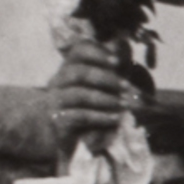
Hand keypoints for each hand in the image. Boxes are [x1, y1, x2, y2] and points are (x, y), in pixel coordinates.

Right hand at [48, 33, 136, 157]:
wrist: (68, 139)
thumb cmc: (88, 109)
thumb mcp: (102, 89)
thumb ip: (111, 70)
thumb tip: (122, 43)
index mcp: (69, 68)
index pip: (78, 51)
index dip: (97, 53)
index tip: (117, 61)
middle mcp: (58, 82)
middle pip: (78, 72)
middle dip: (106, 78)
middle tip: (127, 87)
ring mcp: (55, 101)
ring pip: (78, 94)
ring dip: (106, 99)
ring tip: (125, 105)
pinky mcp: (57, 121)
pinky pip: (79, 116)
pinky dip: (100, 116)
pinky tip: (116, 118)